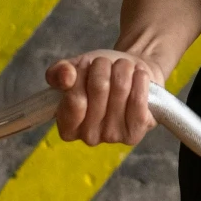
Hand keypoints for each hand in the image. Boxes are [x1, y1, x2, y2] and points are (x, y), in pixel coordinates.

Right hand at [44, 50, 160, 147]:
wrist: (130, 75)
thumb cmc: (100, 75)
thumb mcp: (75, 68)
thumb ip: (60, 72)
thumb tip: (66, 76)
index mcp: (67, 126)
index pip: (74, 99)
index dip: (81, 74)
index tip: (86, 64)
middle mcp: (88, 137)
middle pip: (99, 88)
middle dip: (103, 66)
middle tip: (105, 64)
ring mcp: (112, 137)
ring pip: (120, 89)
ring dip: (122, 69)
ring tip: (122, 67)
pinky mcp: (135, 133)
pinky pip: (138, 100)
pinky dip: (140, 80)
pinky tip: (138, 75)